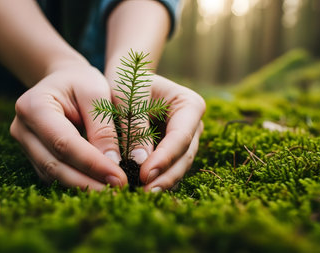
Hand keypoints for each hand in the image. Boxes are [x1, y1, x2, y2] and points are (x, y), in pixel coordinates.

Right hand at [10, 63, 127, 189]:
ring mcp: (25, 145)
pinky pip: (55, 175)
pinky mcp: (34, 156)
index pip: (64, 143)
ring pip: (53, 175)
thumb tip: (113, 163)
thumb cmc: (82, 82)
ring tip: (113, 192)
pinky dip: (77, 183)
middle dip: (88, 182)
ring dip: (84, 187)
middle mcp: (22, 129)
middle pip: (54, 165)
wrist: (64, 80)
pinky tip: (100, 186)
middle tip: (120, 191)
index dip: (92, 164)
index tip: (120, 177)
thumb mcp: (96, 92)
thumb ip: (103, 126)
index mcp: (34, 106)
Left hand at [108, 74, 204, 191]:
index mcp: (189, 105)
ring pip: (178, 166)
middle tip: (144, 192)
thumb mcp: (127, 96)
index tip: (144, 174)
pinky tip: (141, 190)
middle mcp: (193, 125)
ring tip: (140, 195)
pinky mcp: (174, 151)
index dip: (164, 158)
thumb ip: (135, 126)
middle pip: (184, 156)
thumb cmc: (127, 82)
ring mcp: (186, 140)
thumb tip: (140, 161)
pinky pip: (168, 169)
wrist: (127, 80)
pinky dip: (156, 180)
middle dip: (165, 176)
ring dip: (161, 182)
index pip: (180, 136)